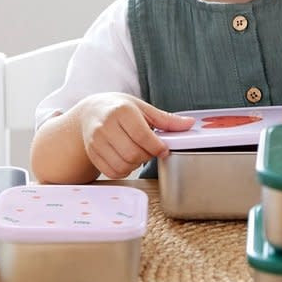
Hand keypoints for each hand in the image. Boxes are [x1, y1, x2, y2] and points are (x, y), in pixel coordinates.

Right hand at [76, 93, 193, 178]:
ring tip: (138, 154)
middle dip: (147, 156)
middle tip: (150, 151)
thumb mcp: (143, 109)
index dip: (157, 147)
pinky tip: (126, 160)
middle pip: (132, 154)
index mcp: (122, 111)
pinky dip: (124, 171)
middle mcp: (106, 125)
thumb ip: (166, 120)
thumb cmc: (120, 109)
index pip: (142, 135)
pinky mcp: (92, 153)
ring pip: (122, 166)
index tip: (163, 149)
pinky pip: (112, 172)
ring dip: (136, 165)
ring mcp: (96, 141)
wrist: (92, 112)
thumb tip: (189, 124)